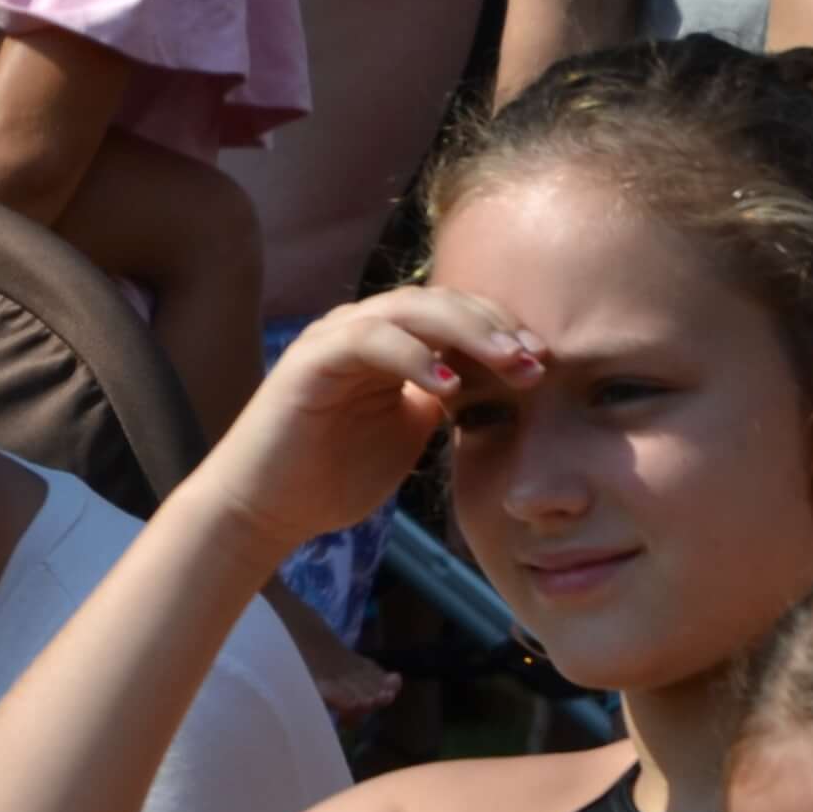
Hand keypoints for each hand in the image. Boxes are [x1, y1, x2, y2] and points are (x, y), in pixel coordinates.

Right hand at [182, 285, 538, 556]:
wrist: (266, 510)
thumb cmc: (331, 477)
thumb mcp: (408, 431)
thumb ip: (443, 398)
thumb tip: (498, 382)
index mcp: (386, 342)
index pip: (454, 312)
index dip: (502, 328)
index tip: (546, 361)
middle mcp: (358, 329)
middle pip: (440, 300)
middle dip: (495, 325)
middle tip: (537, 358)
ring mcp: (331, 339)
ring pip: (409, 309)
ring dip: (466, 331)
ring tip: (508, 361)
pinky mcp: (308, 360)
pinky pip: (369, 339)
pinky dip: (414, 356)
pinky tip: (449, 387)